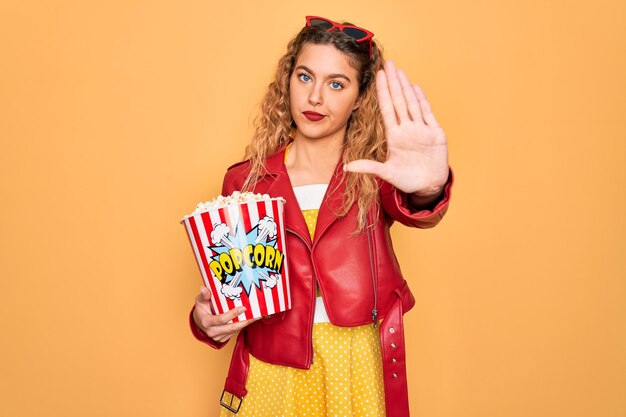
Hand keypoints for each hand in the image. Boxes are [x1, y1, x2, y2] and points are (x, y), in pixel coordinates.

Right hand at [192, 286, 258, 342]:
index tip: (243, 308)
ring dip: (246, 324)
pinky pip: (234, 333)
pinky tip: (249, 321)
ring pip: (234, 331)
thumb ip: (203, 295)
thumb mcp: (200, 301)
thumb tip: (204, 288)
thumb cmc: (201, 309)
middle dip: (244, 321)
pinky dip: (242, 327)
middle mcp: (212, 331)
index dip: (233, 314)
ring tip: (256, 317)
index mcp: (206, 322)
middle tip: (255, 314)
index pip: (221, 319)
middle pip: (231, 327)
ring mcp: (217, 337)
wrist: (198, 322)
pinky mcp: (222, 339)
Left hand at [344, 60, 448, 195]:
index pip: (387, 109)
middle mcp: (407, 129)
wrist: (428, 186)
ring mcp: (421, 130)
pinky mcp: (435, 134)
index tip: (377, 76)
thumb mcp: (386, 173)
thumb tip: (346, 167)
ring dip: (406, 87)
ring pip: (412, 103)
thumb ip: (368, 167)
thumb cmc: (408, 180)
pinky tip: (416, 88)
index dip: (382, 92)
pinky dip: (422, 101)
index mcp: (394, 136)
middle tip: (388, 63)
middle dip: (393, 82)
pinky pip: (428, 114)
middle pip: (398, 101)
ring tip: (400, 71)